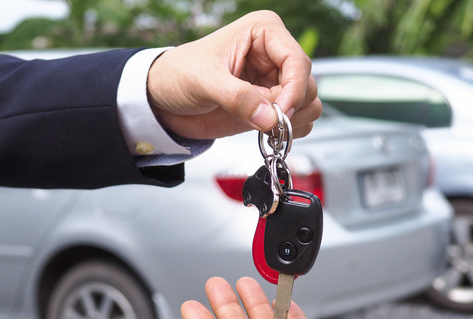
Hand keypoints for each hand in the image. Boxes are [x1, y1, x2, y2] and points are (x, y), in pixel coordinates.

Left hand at [146, 11, 321, 139]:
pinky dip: (288, 131)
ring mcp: (274, 82)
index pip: (298, 61)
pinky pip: (298, 121)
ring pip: (309, 104)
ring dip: (293, 121)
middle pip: (308, 84)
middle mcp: (274, 55)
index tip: (280, 112)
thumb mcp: (203, 82)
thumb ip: (237, 98)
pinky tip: (266, 132)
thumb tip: (270, 117)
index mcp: (263, 32)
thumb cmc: (177, 74)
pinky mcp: (270, 105)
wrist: (163, 100)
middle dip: (291, 107)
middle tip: (267, 121)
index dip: (294, 89)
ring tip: (262, 125)